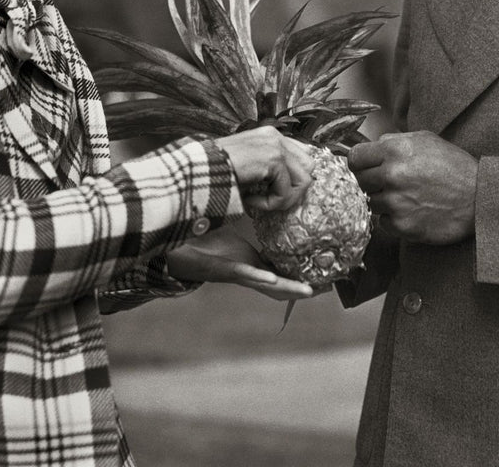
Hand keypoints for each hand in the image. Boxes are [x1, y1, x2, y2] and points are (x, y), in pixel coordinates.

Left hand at [165, 225, 315, 300]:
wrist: (172, 249)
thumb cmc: (201, 243)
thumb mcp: (230, 234)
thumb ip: (246, 226)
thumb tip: (264, 207)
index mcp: (251, 265)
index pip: (282, 273)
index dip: (303, 278)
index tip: (326, 280)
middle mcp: (246, 273)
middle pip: (280, 286)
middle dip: (302, 289)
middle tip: (326, 290)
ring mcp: (235, 273)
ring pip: (266, 284)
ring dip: (287, 288)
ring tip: (308, 291)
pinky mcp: (221, 269)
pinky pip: (242, 274)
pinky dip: (257, 277)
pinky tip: (270, 278)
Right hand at [212, 127, 312, 212]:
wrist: (198, 171)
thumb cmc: (218, 172)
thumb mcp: (249, 166)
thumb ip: (271, 169)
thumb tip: (294, 186)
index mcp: (270, 135)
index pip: (303, 155)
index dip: (294, 179)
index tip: (271, 191)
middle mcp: (276, 136)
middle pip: (309, 167)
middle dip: (293, 189)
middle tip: (269, 199)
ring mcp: (276, 145)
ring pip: (303, 181)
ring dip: (282, 199)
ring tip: (259, 201)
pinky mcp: (273, 159)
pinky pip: (286, 192)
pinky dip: (271, 203)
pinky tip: (251, 200)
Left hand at [348, 131, 476, 244]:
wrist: (480, 198)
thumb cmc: (454, 167)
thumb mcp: (425, 140)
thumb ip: (394, 140)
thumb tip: (371, 146)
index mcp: (395, 150)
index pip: (354, 158)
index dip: (360, 163)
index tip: (366, 167)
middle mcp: (392, 175)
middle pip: (360, 181)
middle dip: (373, 181)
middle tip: (393, 183)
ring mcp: (396, 202)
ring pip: (371, 203)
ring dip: (384, 201)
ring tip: (408, 197)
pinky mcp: (402, 225)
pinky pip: (383, 222)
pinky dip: (394, 219)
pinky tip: (413, 211)